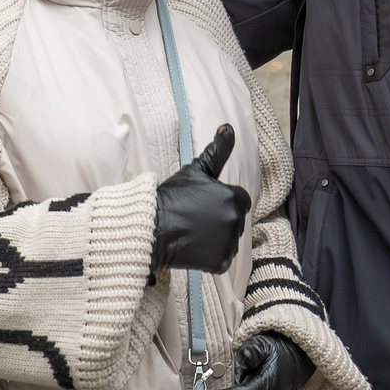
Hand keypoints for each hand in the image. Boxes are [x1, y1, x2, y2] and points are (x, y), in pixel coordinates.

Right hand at [151, 124, 249, 273]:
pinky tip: (194, 246)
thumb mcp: (195, 170)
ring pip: (229, 239)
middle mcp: (236, 220)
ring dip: (216, 238)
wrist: (151, 228)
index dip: (220, 201)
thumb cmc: (172, 197)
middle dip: (220, 219)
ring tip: (193, 231)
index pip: (238, 200)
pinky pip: (222, 259)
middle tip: (195, 218)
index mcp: (234, 198)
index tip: (202, 204)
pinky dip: (211, 256)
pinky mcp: (220, 262)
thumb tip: (228, 127)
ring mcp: (228, 243)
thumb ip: (217, 150)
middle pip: (234, 220)